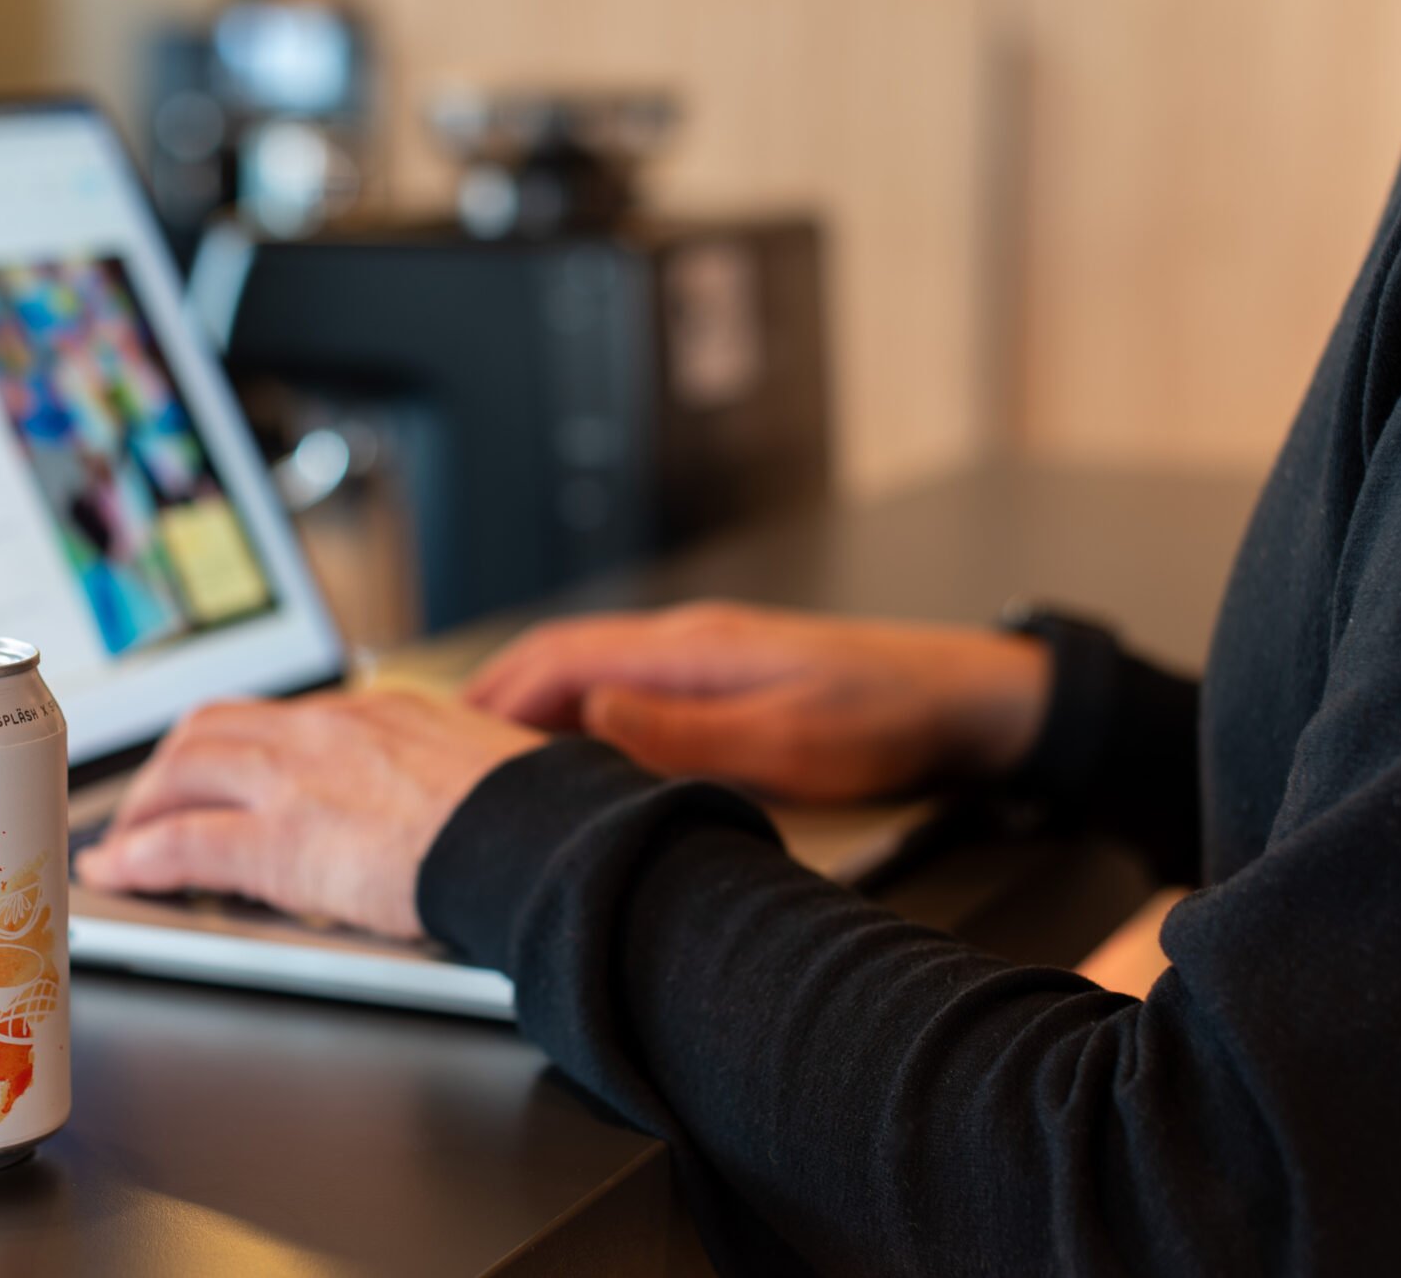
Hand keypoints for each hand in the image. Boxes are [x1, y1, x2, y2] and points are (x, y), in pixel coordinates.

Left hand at [74, 691, 543, 938]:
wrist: (541, 844)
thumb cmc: (535, 819)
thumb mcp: (485, 767)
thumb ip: (445, 771)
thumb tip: (455, 796)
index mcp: (379, 710)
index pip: (281, 716)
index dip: (236, 745)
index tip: (221, 767)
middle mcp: (328, 728)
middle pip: (215, 727)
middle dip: (171, 766)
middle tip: (151, 802)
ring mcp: (297, 777)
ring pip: (186, 770)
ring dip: (146, 806)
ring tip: (127, 840)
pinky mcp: (279, 839)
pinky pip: (184, 843)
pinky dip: (141, 856)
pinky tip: (120, 874)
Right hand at [462, 602, 1050, 803]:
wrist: (962, 701)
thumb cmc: (885, 719)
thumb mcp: (787, 740)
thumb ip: (686, 730)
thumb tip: (594, 714)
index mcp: (689, 649)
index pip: (560, 659)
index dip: (495, 697)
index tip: (445, 737)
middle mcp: (686, 642)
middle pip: (560, 658)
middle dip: (494, 699)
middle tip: (439, 749)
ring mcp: (704, 657)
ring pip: (588, 672)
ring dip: (533, 708)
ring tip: (489, 759)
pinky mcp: (723, 680)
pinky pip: (624, 688)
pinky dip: (578, 716)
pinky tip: (574, 754)